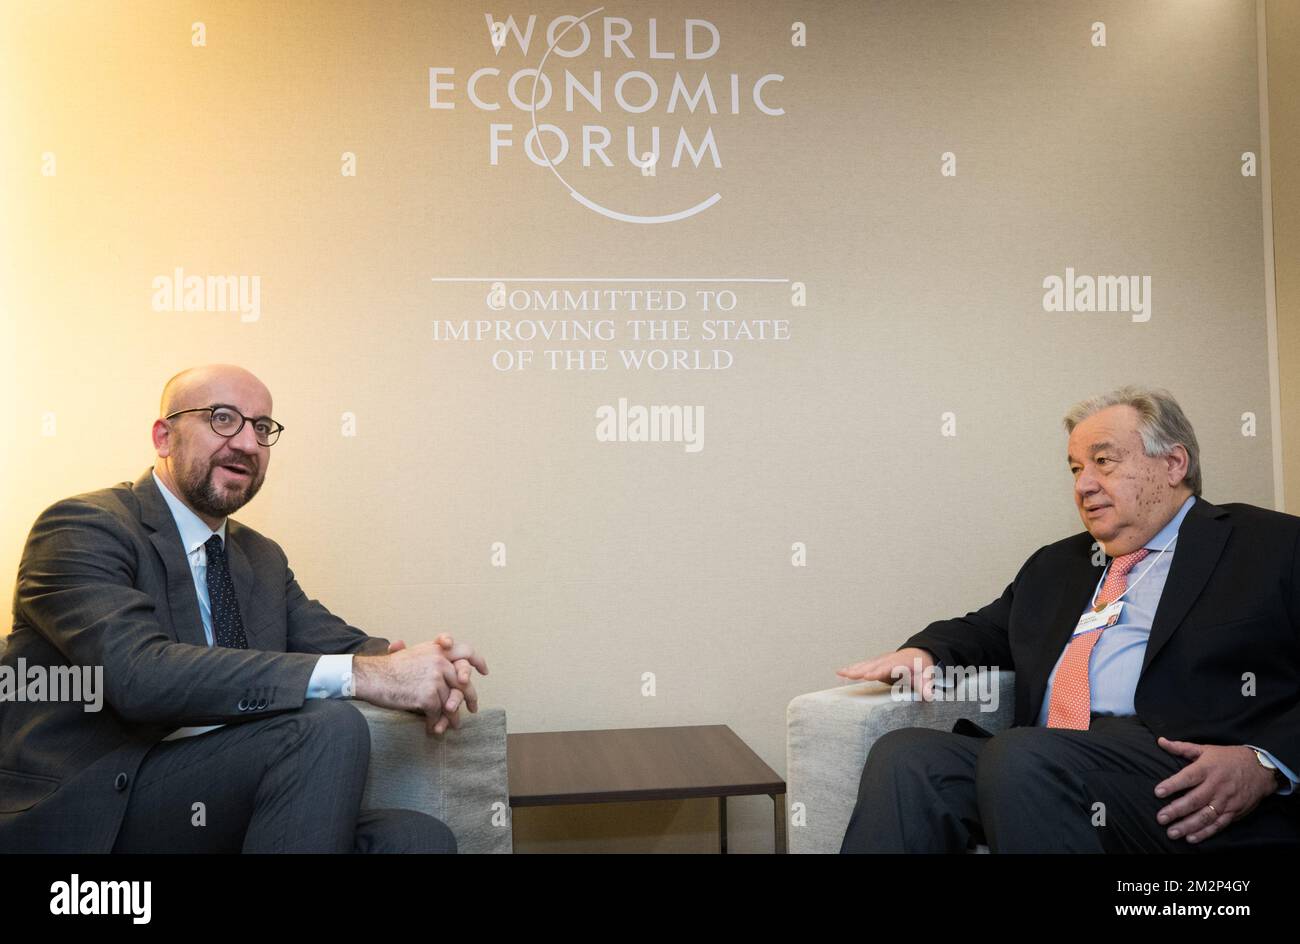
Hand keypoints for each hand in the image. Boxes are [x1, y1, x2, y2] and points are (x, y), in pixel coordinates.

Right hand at [355, 637, 487, 735]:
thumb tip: (451, 666)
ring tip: (453, 725)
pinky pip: (438, 713)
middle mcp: (440, 661)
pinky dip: (436, 723)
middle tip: (473, 708)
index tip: (484, 672)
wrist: (372, 677)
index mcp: (438, 649)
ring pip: (450, 702)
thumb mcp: (414, 654)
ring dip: (452, 716)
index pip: (466, 652)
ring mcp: (435, 679)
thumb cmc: (389, 668)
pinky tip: (434, 729)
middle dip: (470, 697)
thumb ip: (433, 657)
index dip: (477, 661)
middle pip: (463, 682)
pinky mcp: (428, 696)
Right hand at [836, 647, 937, 700]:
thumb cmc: (921, 665)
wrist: (919, 653)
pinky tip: (840, 672)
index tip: (868, 676)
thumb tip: (929, 697)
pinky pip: (862, 666)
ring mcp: (880, 661)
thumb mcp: (926, 675)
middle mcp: (887, 660)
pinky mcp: (875, 664)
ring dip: (852, 669)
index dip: (878, 672)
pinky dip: (851, 669)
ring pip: (864, 665)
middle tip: (846, 674)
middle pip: (872, 665)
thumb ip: (926, 686)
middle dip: (859, 670)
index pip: (888, 667)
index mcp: (900, 662)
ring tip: (839, 673)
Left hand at [1153, 738, 1278, 843]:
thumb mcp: (1206, 749)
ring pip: (1205, 816)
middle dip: (1176, 810)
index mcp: (1207, 768)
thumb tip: (1161, 741)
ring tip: (1172, 833)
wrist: (1261, 769)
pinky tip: (1191, 838)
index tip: (1157, 792)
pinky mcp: (1234, 812)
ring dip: (1188, 826)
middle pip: (1195, 800)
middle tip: (1160, 818)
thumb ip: (1181, 748)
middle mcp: (1216, 786)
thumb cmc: (1228, 758)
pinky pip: (1218, 824)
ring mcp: (1226, 801)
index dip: (1172, 785)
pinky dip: (1205, 833)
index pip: (1188, 777)